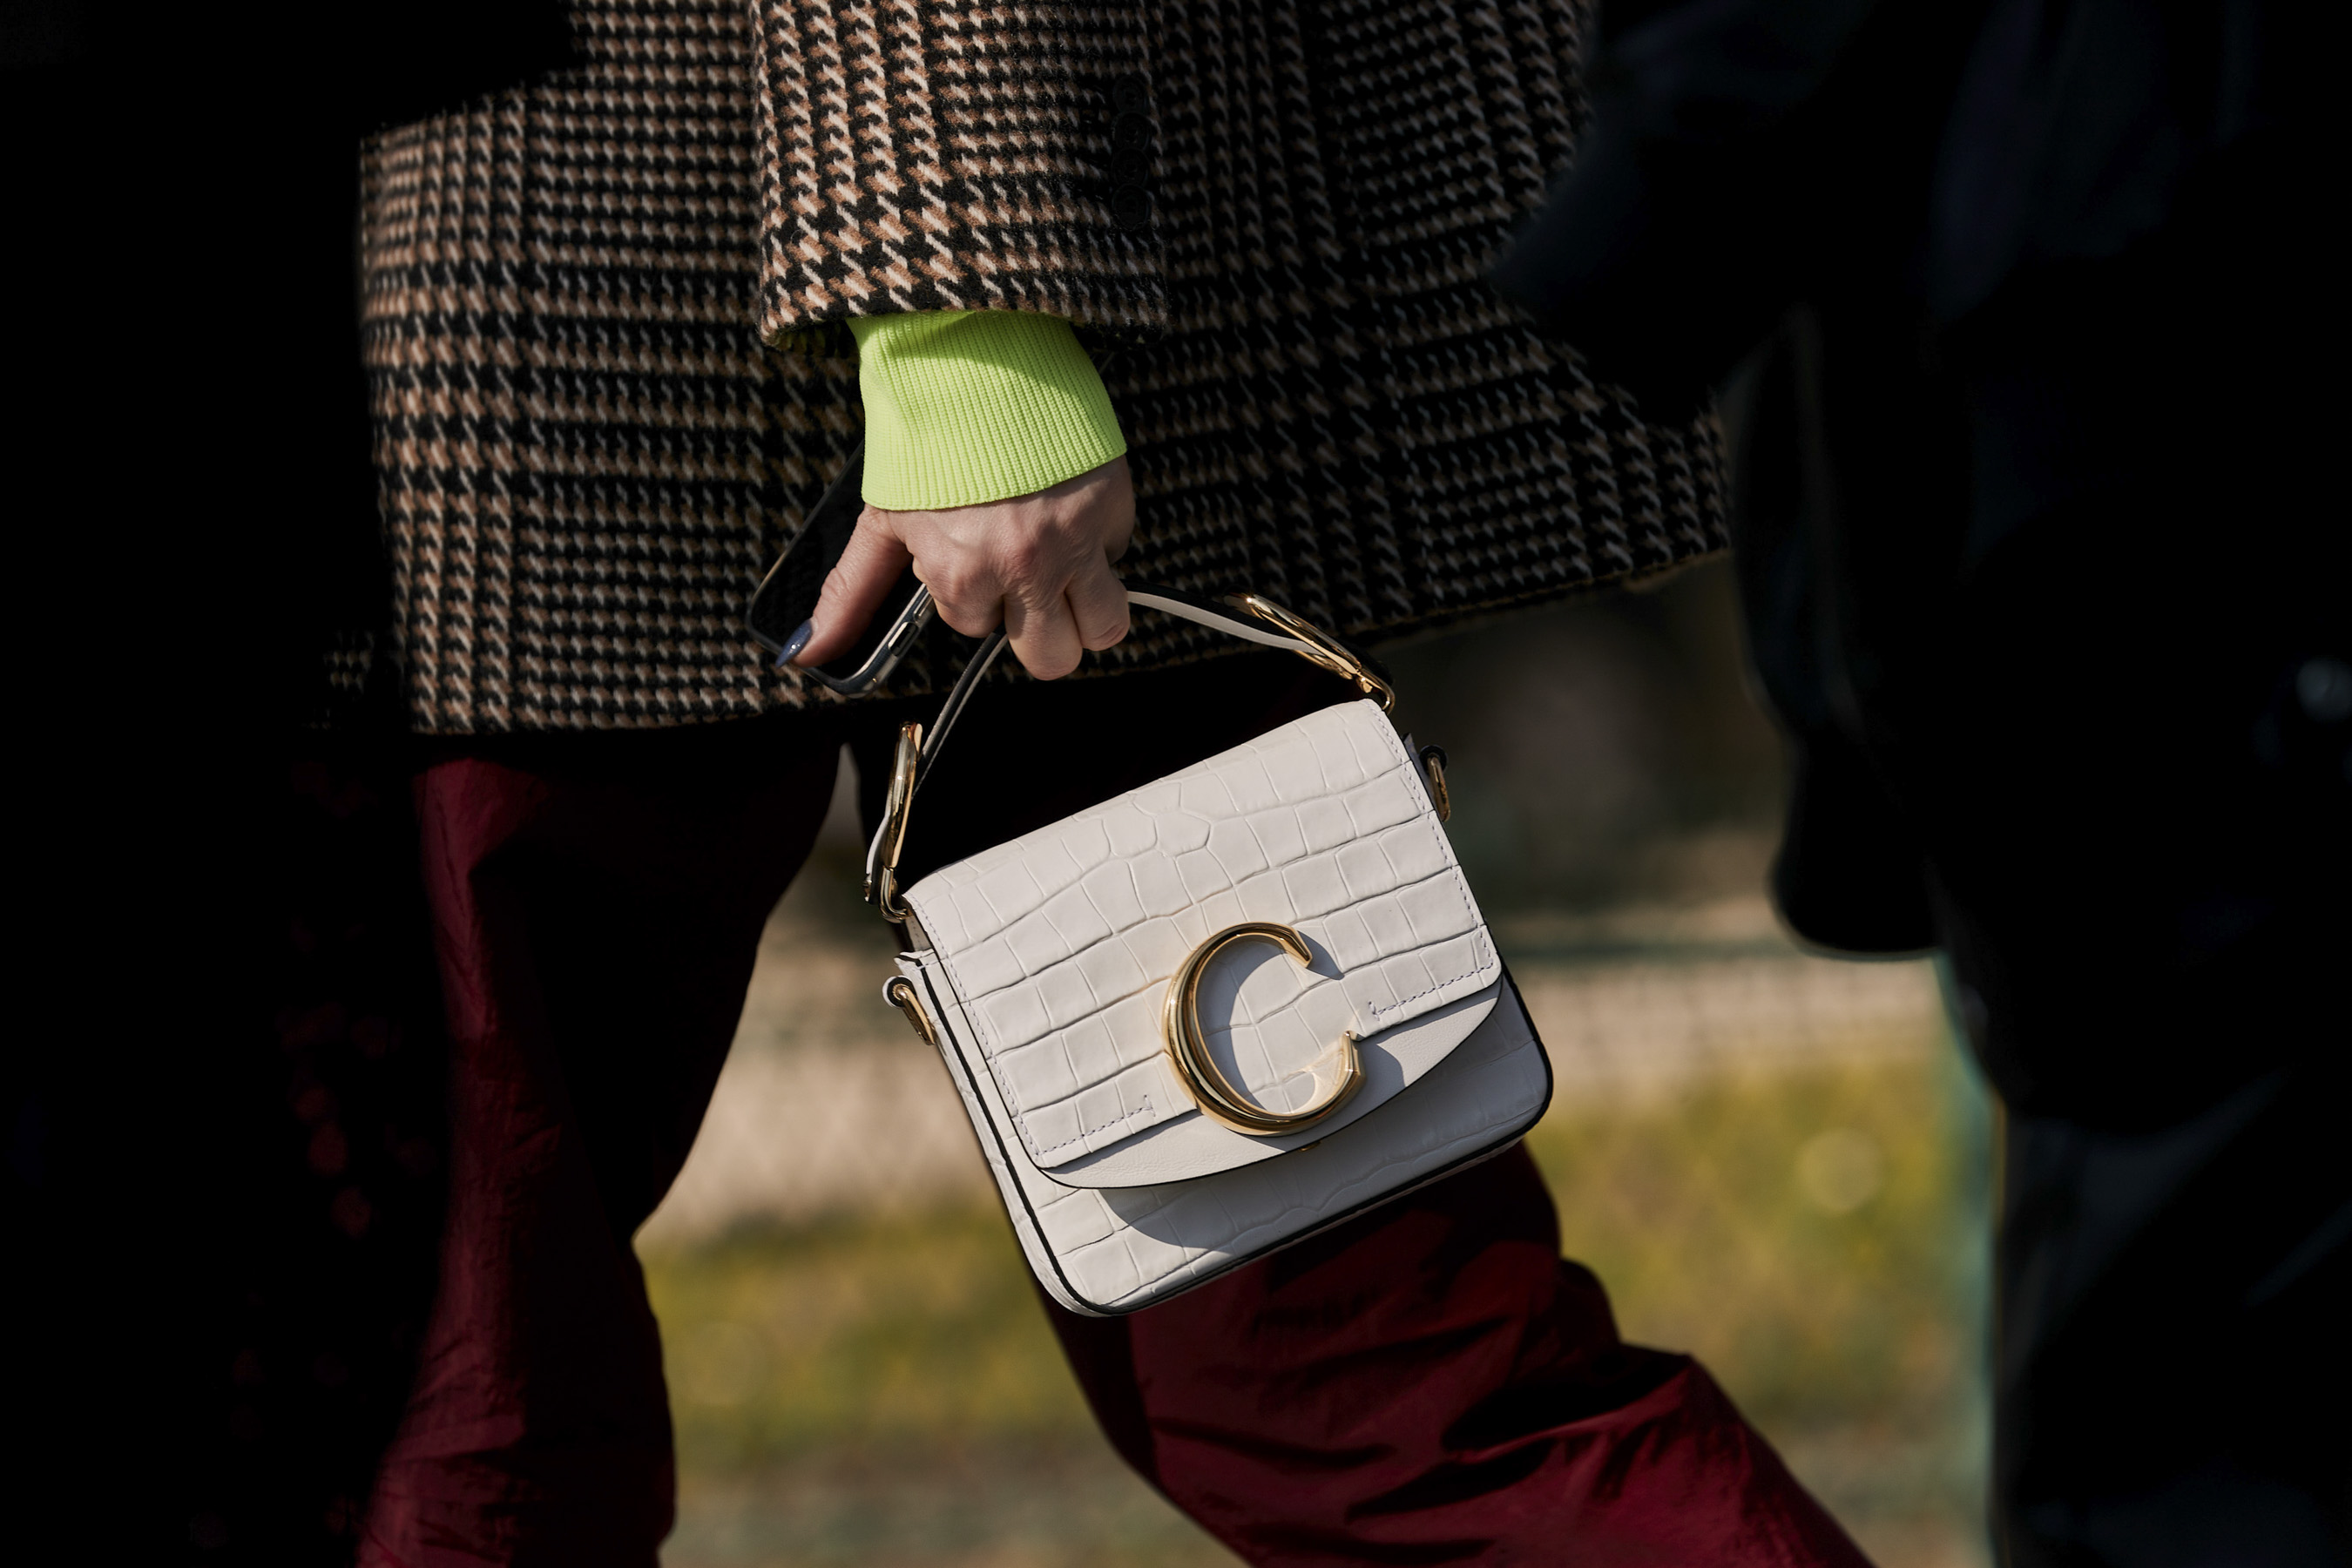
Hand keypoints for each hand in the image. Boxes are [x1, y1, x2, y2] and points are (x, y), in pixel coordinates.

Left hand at [793, 456, 1134, 680]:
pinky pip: (1120, 554)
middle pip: (1053, 659)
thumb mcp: (881, 521)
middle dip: (1037, 631)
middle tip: (1021, 586)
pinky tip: (1069, 509)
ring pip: (1104, 629)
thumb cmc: (924, 436)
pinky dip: (1100, 542)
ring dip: (1084, 611)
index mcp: (963, 576)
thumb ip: (851, 596)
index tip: (967, 553)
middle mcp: (1025, 569)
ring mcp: (1076, 541)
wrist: (975, 360)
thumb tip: (808, 658)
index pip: (979, 629)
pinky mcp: (1112, 505)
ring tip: (1060, 573)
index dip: (973, 595)